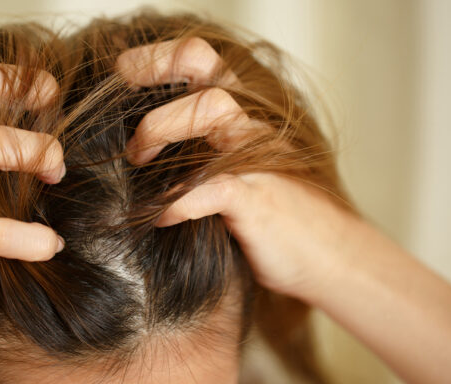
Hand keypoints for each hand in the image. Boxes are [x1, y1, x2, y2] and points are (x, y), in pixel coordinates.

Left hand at [117, 38, 359, 300]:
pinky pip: (213, 187)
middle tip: (120, 85)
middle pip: (201, 61)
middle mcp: (250, 125)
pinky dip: (178, 202)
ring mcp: (258, 157)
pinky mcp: (260, 199)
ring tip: (138, 158)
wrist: (330, 259)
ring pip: (211, 107)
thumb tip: (144, 156)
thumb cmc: (274, 219)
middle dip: (154, 64)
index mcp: (239, 116)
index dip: (157, 57)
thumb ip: (200, 155)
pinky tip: (162, 218)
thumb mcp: (234, 175)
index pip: (199, 60)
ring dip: (161, 126)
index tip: (123, 73)